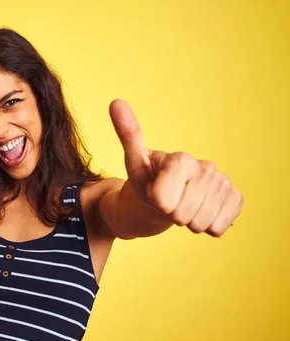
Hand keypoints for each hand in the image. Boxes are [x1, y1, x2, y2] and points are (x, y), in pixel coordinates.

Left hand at [109, 99, 242, 236]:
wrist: (164, 200)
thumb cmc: (147, 181)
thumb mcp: (134, 163)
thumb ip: (128, 135)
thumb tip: (115, 102)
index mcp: (181, 159)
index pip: (166, 199)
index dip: (158, 202)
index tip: (154, 194)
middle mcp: (207, 167)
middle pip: (183, 213)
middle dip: (170, 214)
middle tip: (168, 203)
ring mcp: (223, 183)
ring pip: (201, 223)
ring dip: (187, 222)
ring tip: (182, 207)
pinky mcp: (235, 198)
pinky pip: (219, 226)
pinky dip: (206, 226)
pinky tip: (200, 212)